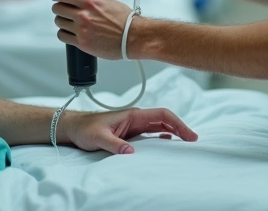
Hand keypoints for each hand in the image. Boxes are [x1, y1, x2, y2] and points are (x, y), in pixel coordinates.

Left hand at [51, 0, 133, 59]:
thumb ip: (92, 2)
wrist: (133, 37)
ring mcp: (82, 30)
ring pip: (59, 22)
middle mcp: (84, 16)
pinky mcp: (82, 43)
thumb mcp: (109, 3)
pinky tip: (68, 32)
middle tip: (61, 9)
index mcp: (91, 3)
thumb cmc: (126, 21)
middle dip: (58, 8)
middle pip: (58, 9)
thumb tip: (82, 1)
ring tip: (67, 21)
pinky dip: (63, 34)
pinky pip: (63, 36)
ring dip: (61, 21)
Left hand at [60, 108, 198, 155]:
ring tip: (185, 142)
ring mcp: (135, 125)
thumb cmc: (84, 129)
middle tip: (193, 140)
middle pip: (164, 120)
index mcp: (132, 115)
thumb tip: (131, 152)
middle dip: (180, 128)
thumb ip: (113, 144)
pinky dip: (163, 136)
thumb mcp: (98, 138)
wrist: (74, 128)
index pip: (161, 115)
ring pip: (160, 126)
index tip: (188, 135)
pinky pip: (152, 133)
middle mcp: (136, 118)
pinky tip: (167, 143)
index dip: (177, 123)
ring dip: (173, 132)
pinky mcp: (131, 132)